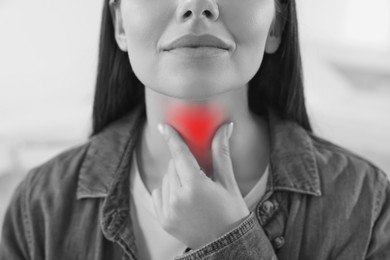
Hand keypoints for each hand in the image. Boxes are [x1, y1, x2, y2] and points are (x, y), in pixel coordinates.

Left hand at [151, 122, 249, 249]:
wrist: (226, 244)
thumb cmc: (231, 212)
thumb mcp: (228, 182)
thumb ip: (221, 153)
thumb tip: (226, 127)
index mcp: (196, 186)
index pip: (180, 154)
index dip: (172, 138)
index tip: (163, 126)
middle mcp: (178, 199)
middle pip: (173, 166)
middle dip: (184, 164)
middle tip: (199, 174)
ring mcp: (169, 211)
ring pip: (166, 179)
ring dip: (176, 178)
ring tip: (194, 191)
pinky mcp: (164, 220)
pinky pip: (159, 194)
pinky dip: (167, 191)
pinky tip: (182, 198)